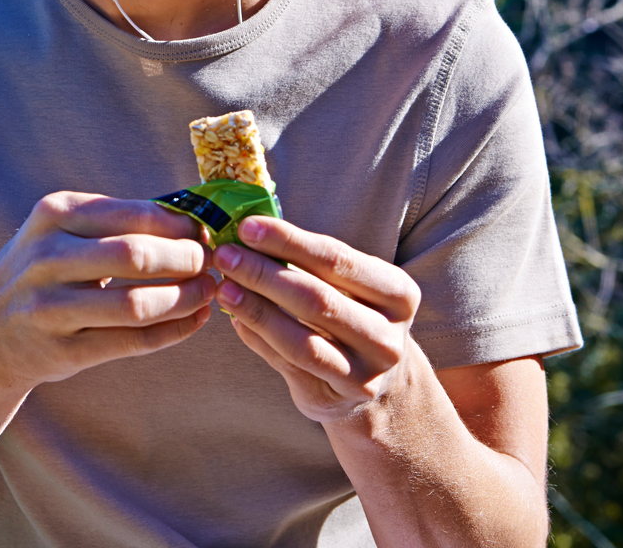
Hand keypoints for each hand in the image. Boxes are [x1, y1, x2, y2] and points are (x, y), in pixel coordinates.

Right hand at [0, 191, 216, 393]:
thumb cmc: (42, 274)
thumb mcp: (61, 233)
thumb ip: (116, 222)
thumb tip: (194, 219)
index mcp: (52, 215)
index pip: (135, 214)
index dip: (182, 225)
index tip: (207, 231)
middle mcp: (45, 258)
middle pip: (136, 256)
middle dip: (187, 259)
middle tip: (213, 263)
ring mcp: (49, 308)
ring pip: (136, 305)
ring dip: (186, 299)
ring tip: (209, 292)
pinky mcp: (61, 351)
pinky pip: (131, 342)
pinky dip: (172, 331)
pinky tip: (193, 321)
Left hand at [212, 215, 422, 423]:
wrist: (383, 383)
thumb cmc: (355, 316)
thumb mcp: (350, 287)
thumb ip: (308, 263)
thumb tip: (249, 235)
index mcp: (399, 294)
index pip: (336, 259)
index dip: (288, 241)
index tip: (247, 226)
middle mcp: (389, 336)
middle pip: (316, 299)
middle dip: (263, 273)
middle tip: (225, 255)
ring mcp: (368, 373)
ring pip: (301, 340)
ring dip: (256, 310)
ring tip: (224, 287)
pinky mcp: (340, 396)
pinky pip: (290, 364)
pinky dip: (259, 338)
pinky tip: (236, 319)